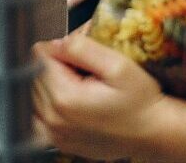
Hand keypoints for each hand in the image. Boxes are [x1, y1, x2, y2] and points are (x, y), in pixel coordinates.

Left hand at [33, 30, 171, 161]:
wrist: (153, 133)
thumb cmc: (140, 100)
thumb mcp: (117, 65)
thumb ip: (81, 48)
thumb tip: (55, 43)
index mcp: (64, 97)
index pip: (39, 55)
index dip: (60, 49)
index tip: (82, 58)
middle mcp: (52, 119)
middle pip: (33, 74)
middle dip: (55, 66)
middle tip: (84, 72)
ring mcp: (53, 134)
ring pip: (33, 92)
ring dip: (51, 84)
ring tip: (80, 87)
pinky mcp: (57, 141)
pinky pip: (37, 115)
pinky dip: (48, 104)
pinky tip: (70, 102)